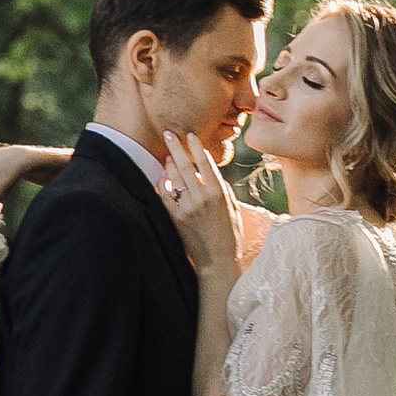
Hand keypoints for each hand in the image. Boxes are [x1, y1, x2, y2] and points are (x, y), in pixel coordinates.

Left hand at [159, 131, 245, 274]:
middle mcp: (203, 197)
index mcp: (219, 193)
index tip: (191, 135)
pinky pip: (166, 196)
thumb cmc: (229, 235)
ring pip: (175, 179)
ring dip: (170, 164)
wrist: (218, 261)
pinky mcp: (176, 218)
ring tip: (167, 155)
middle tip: (169, 133)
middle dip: (177, 147)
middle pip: (186, 166)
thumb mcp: (233, 208)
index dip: (197, 147)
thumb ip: (222, 189)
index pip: (205, 163)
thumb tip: (211, 173)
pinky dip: (163, 185)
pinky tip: (162, 178)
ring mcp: (188, 208)